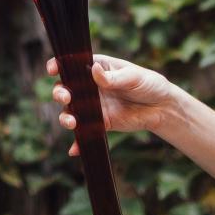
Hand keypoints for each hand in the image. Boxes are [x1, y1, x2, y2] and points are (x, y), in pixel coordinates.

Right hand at [47, 54, 174, 155]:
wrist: (162, 107)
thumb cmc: (148, 84)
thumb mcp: (133, 77)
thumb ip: (112, 77)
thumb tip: (94, 71)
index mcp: (96, 68)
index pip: (72, 65)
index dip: (59, 66)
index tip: (52, 70)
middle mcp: (89, 87)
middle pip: (66, 89)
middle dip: (60, 93)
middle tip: (65, 98)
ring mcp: (93, 106)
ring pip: (71, 112)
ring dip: (66, 117)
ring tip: (72, 123)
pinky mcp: (100, 123)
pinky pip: (84, 132)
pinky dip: (77, 142)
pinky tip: (74, 150)